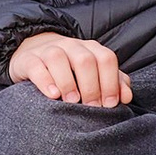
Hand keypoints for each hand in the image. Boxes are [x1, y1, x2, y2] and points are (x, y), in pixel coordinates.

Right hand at [7, 30, 129, 108]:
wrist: (35, 56)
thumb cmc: (71, 72)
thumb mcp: (94, 75)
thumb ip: (114, 83)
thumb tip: (127, 97)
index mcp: (91, 49)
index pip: (106, 59)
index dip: (111, 82)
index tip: (110, 105)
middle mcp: (71, 46)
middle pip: (85, 60)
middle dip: (91, 86)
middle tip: (91, 108)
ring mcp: (48, 50)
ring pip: (58, 58)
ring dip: (68, 82)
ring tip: (72, 102)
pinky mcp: (28, 60)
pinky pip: (36, 66)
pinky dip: (45, 80)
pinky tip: (52, 95)